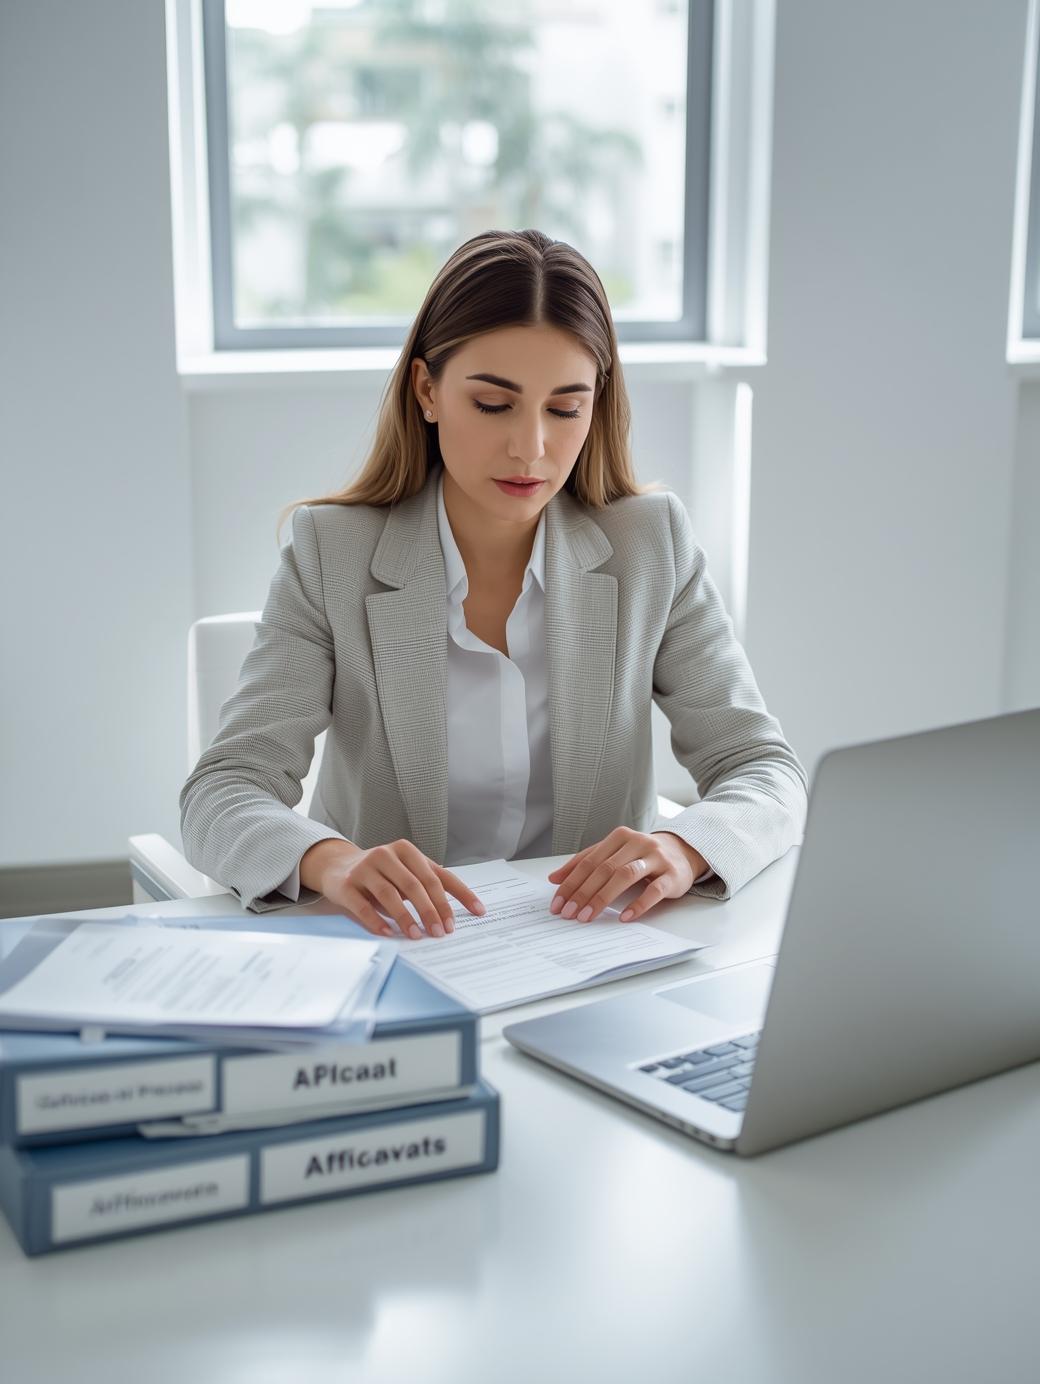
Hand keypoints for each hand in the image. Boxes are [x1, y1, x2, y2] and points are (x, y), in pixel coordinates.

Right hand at [316, 838, 485, 939]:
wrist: (337, 867)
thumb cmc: (382, 873)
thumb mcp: (407, 872)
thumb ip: (431, 883)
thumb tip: (457, 910)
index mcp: (406, 850)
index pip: (437, 875)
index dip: (459, 895)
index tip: (477, 912)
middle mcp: (386, 854)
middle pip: (414, 885)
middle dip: (432, 910)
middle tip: (442, 931)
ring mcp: (364, 868)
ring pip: (389, 894)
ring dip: (406, 917)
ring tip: (418, 935)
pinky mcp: (346, 884)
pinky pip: (363, 905)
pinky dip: (376, 921)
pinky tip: (388, 933)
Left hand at [546, 828, 707, 924]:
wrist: (682, 852)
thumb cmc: (641, 855)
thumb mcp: (613, 854)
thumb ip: (585, 863)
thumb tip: (554, 878)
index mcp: (619, 837)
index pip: (589, 861)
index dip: (571, 883)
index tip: (558, 903)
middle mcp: (637, 843)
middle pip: (605, 868)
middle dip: (583, 893)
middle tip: (569, 913)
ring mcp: (656, 858)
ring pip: (625, 875)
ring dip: (603, 897)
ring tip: (588, 916)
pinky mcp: (672, 874)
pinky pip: (654, 890)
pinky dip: (638, 904)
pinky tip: (624, 916)